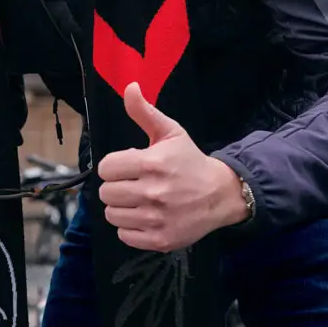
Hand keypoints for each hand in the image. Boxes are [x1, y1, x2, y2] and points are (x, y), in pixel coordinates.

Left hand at [98, 82, 247, 251]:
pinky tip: (146, 217)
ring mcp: (157, 218)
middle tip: (133, 184)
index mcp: (152, 163)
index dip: (114, 166)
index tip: (127, 167)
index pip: (106, 168)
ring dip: (122, 208)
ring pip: (112, 215)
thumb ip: (145, 112)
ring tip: (140, 201)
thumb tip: (129, 87)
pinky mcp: (161, 239)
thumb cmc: (190, 161)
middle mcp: (154, 192)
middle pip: (106, 193)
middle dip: (117, 187)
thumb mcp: (170, 132)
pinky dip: (131, 228)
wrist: (222, 194)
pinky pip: (124, 235)